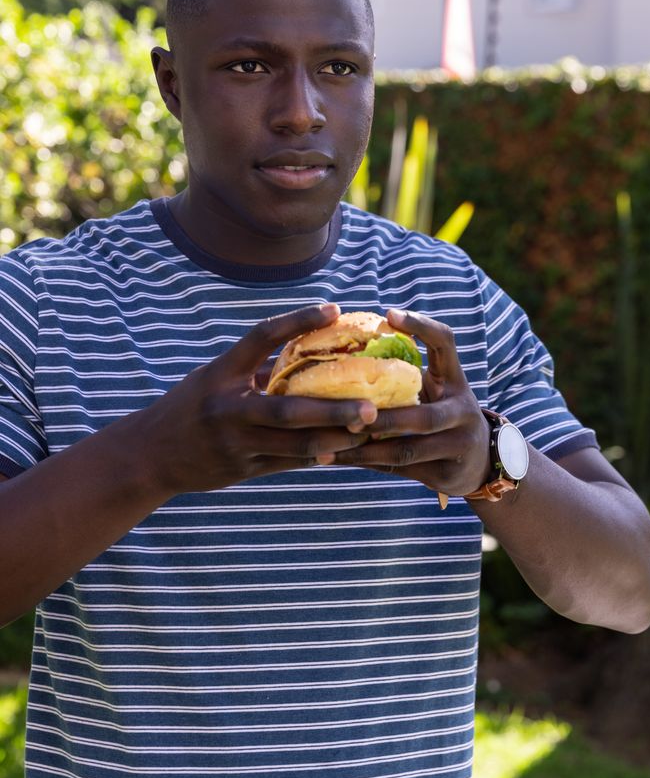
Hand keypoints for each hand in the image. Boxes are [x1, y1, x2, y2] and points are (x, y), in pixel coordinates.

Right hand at [138, 303, 377, 495]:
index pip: (262, 336)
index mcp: (220, 372)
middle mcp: (228, 407)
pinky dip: (317, 455)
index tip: (334, 308)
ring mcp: (235, 442)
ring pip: (294, 443)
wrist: (150, 455)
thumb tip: (310, 350)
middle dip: (332, 408)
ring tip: (369, 431)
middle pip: (288, 408)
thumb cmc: (189, 407)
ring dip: (335, 438)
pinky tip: (345, 451)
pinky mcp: (241, 468)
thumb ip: (257, 368)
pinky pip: (287, 463)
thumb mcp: (214, 378)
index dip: (298, 320)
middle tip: (371, 404)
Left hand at [321, 309, 490, 497]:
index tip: (389, 314)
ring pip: (406, 451)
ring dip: (364, 449)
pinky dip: (366, 463)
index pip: (446, 344)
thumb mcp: (437, 390)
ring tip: (327, 446)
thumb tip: (346, 351)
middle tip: (346, 414)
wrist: (480, 461)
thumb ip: (406, 377)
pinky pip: (399, 470)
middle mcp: (462, 412)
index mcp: (456, 381)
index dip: (421, 327)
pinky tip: (335, 459)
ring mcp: (458, 446)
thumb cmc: (442, 414)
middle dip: (383, 418)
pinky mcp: (446, 475)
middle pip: (424, 417)